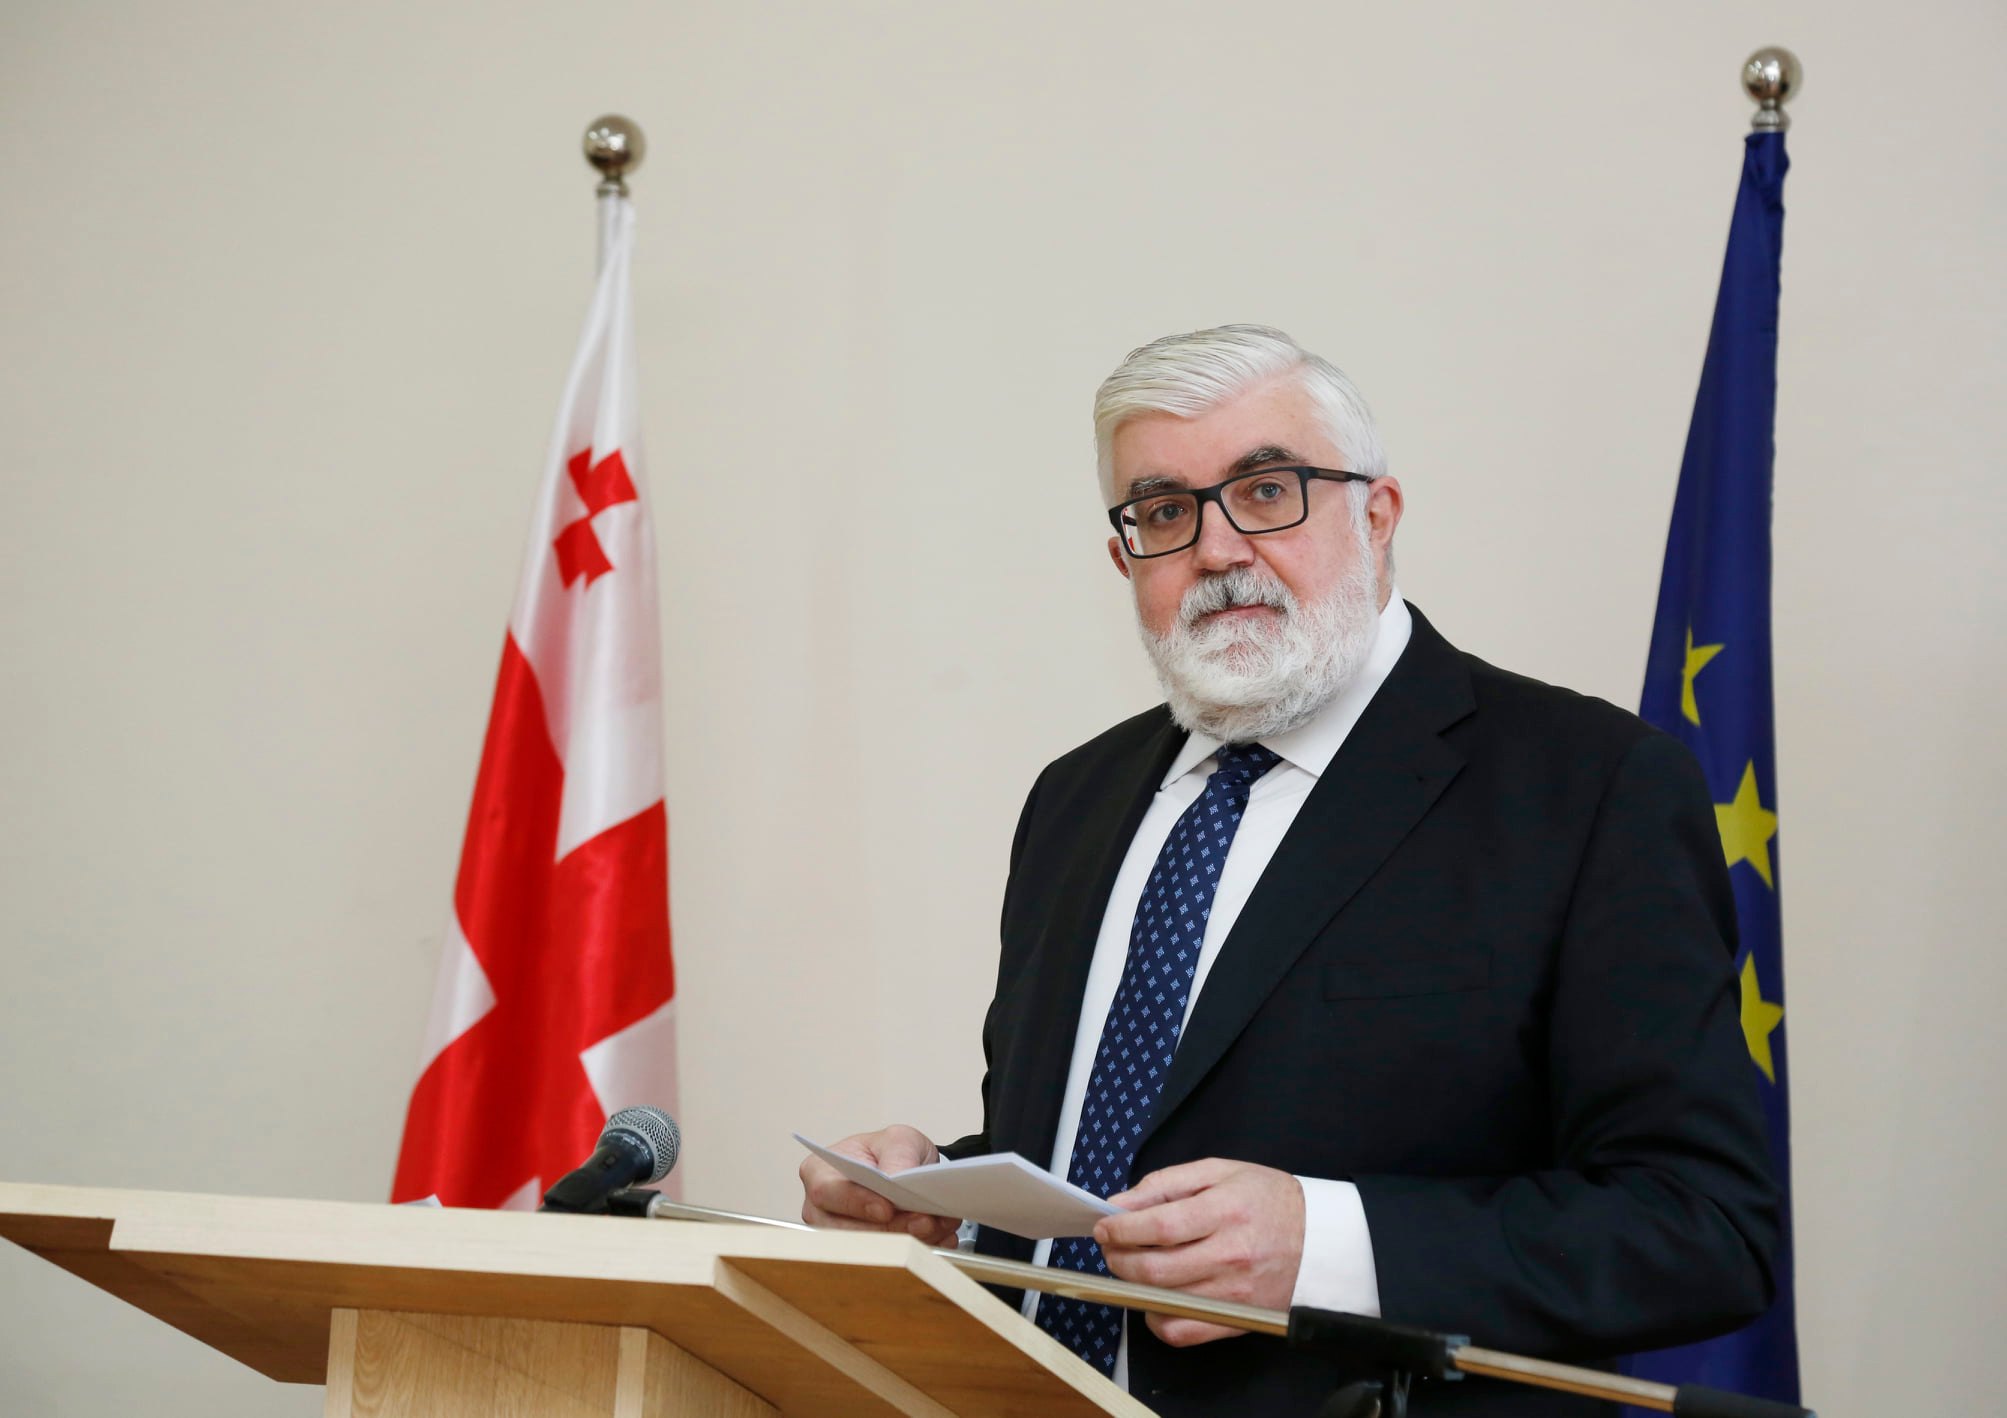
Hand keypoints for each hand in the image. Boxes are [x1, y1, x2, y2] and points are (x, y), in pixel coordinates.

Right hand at [798, 1124, 963, 1247]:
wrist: (906, 1171)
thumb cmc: (889, 1153)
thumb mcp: (898, 1139)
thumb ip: (897, 1154)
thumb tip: (895, 1177)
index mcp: (820, 1173)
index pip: (829, 1193)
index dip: (857, 1204)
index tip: (887, 1209)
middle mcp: (822, 1210)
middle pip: (849, 1230)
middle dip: (892, 1229)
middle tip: (925, 1222)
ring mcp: (840, 1236)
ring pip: (870, 1251)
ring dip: (910, 1242)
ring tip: (938, 1227)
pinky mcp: (865, 1255)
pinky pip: (889, 1261)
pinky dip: (920, 1250)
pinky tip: (939, 1239)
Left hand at [1094, 1158, 1304, 1345]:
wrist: (1321, 1239)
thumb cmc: (1268, 1199)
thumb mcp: (1220, 1172)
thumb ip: (1167, 1184)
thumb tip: (1121, 1203)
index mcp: (1226, 1210)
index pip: (1160, 1226)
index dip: (1122, 1229)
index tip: (1104, 1227)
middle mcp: (1230, 1254)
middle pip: (1156, 1267)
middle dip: (1119, 1258)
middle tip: (1110, 1248)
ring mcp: (1234, 1292)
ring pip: (1163, 1300)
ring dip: (1132, 1284)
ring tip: (1131, 1267)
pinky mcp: (1236, 1319)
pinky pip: (1183, 1331)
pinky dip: (1157, 1319)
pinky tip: (1155, 1298)